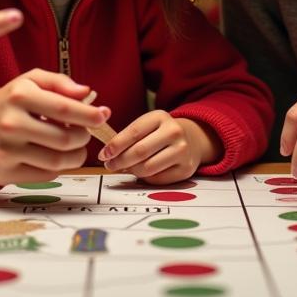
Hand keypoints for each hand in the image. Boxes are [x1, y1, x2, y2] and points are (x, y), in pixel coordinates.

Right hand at [0, 69, 110, 185]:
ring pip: (59, 160)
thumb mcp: (29, 82)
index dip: (89, 115)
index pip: (64, 108)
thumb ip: (59, 83)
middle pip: (66, 138)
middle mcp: (11, 122)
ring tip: (77, 147)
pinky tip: (56, 155)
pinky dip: (59, 167)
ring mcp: (7, 150)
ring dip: (77, 155)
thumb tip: (87, 93)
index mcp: (19, 95)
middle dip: (84, 137)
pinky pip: (46, 174)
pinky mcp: (5, 172)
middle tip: (86, 133)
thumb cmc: (8, 102)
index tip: (103, 115)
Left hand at [99, 110, 219, 183]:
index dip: (115, 145)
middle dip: (119, 161)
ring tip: (126, 168)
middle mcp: (174, 132)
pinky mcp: (186, 169)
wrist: (192, 138)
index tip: (103, 154)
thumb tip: (107, 153)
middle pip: (139, 152)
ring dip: (131, 171)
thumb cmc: (161, 133)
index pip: (133, 132)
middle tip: (110, 165)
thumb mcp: (148, 125)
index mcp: (160, 117)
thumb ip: (129, 135)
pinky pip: (157, 179)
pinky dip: (145, 178)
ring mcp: (182, 151)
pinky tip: (142, 172)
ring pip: (147, 168)